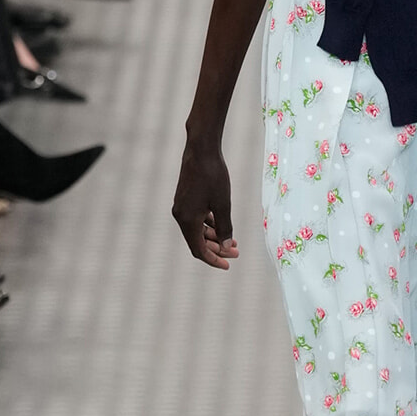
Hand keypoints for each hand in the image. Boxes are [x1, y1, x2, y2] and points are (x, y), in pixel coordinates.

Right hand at [172, 138, 237, 268]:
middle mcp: (180, 215)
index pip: (199, 250)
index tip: (228, 265)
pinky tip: (222, 225)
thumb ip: (225, 227)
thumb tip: (228, 247)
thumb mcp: (223, 204)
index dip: (214, 260)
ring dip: (215, 237)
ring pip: (198, 230)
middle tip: (236, 253)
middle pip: (198, 242)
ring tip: (233, 241)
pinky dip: (209, 225)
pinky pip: (196, 219)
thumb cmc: (213, 176)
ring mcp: (181, 207)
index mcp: (187, 220)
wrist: (201, 150)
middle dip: (217, 249)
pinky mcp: (185, 199)